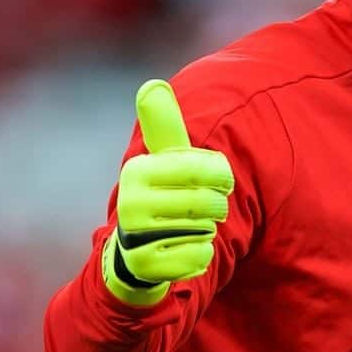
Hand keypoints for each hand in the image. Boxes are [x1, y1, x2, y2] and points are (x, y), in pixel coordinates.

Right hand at [101, 80, 234, 305]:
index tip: (220, 181)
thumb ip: (163, 125)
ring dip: (206, 231)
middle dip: (216, 208)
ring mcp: (135, 237)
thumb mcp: (163, 159)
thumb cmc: (162, 194)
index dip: (221, 177)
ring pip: (203, 231)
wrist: (136, 251)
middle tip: (209, 210)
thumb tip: (152, 85)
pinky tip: (187, 250)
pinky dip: (202, 255)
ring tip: (190, 228)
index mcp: (139, 170)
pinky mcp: (146, 266)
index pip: (203, 169)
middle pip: (205, 203)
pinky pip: (198, 257)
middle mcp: (130, 202)